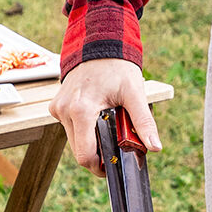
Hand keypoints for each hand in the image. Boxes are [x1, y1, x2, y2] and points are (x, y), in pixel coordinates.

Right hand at [48, 58, 161, 176]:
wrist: (99, 44)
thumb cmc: (117, 67)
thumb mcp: (135, 94)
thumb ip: (144, 122)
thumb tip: (155, 147)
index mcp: (81, 110)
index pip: (85, 155)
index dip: (100, 167)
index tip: (113, 166)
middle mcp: (64, 110)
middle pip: (79, 151)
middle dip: (99, 154)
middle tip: (117, 144)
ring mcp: (58, 108)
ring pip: (74, 141)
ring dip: (92, 141)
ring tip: (109, 126)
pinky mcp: (56, 106)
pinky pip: (70, 129)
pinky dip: (84, 130)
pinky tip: (98, 119)